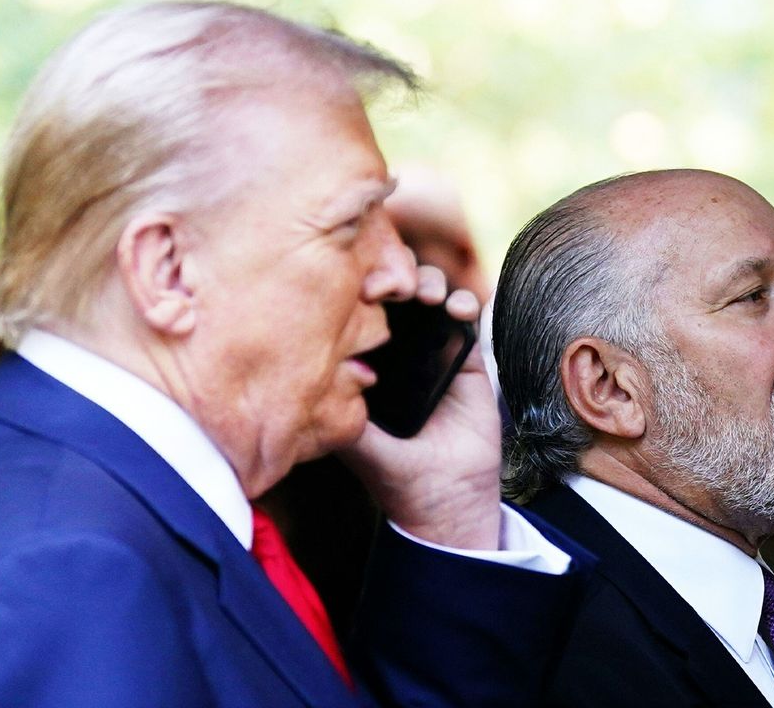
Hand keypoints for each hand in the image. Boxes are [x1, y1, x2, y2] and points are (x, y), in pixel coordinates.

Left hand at [342, 265, 503, 549]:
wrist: (445, 499)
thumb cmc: (393, 472)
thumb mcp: (353, 436)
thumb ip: (338, 403)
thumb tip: (307, 360)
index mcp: (366, 360)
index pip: (359, 306)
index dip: (358, 285)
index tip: (357, 286)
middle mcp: (398, 348)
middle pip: (394, 290)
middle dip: (395, 274)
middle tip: (391, 285)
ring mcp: (432, 348)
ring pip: (429, 293)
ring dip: (429, 281)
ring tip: (426, 296)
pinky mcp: (466, 357)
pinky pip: (466, 317)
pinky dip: (464, 302)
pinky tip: (457, 309)